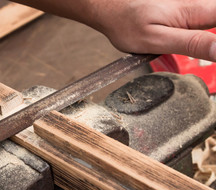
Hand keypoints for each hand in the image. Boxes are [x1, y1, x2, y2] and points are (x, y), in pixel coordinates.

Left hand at [14, 0, 215, 60]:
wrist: (111, 11)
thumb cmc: (128, 25)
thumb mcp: (158, 40)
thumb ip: (191, 44)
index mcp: (193, 12)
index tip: (212, 55)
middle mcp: (195, 7)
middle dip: (211, 44)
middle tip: (196, 55)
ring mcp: (189, 9)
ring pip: (209, 24)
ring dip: (204, 44)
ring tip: (186, 52)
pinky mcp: (183, 14)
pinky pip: (199, 26)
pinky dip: (197, 39)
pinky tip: (189, 47)